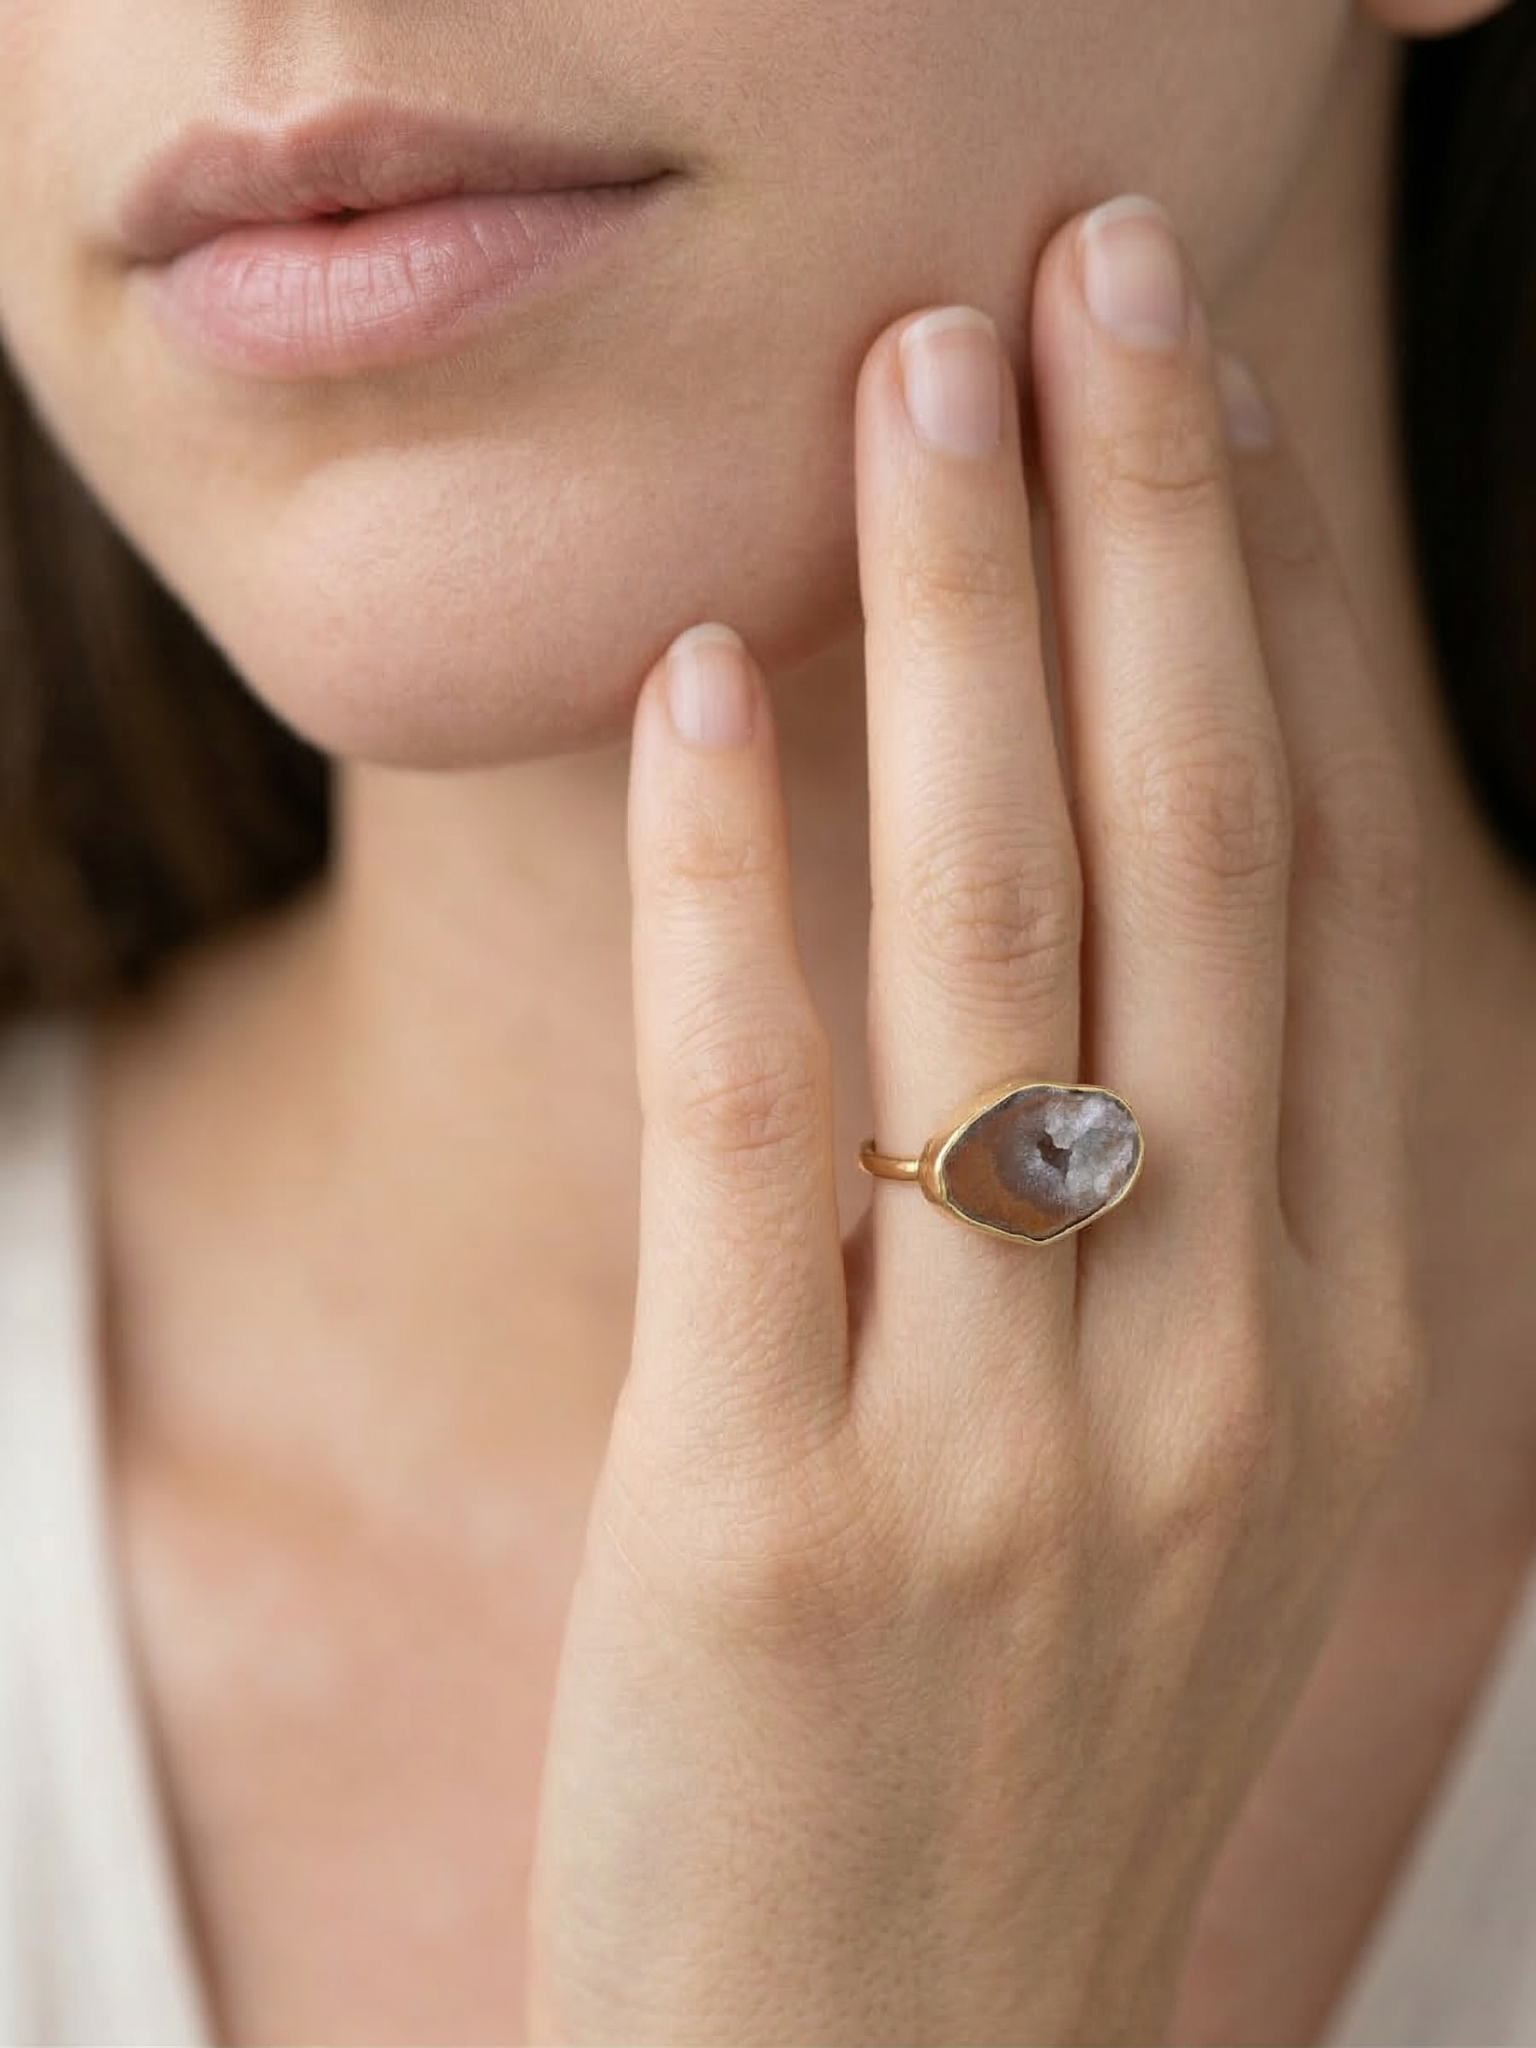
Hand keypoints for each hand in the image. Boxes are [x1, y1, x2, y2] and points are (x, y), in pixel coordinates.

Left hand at [523, 195, 1428, 2045]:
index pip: (1320, 894)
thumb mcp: (1189, 1481)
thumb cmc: (1035, 1756)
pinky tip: (706, 684)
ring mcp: (1009, 1439)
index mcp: (1346, 1333)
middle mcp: (1222, 1355)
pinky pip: (756, 1129)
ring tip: (913, 384)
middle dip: (1147, 531)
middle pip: (1193, 858)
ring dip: (954, 630)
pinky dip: (729, 887)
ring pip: (994, 947)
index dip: (1273, 615)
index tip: (1215, 401)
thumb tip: (1137, 918)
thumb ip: (1199, 1213)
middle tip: (1091, 272)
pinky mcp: (773, 1513)